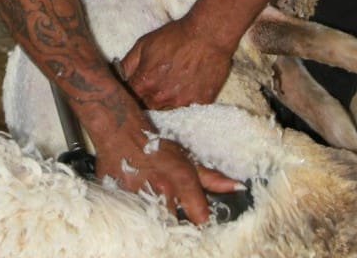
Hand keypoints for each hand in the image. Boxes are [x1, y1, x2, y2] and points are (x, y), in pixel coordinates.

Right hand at [94, 114, 238, 224]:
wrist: (119, 133)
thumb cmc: (156, 146)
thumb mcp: (186, 159)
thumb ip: (211, 178)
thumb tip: (237, 187)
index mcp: (181, 181)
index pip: (201, 218)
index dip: (201, 219)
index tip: (198, 216)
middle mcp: (163, 192)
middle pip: (177, 223)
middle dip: (178, 219)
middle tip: (173, 207)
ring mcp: (142, 199)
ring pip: (157, 223)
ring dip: (159, 217)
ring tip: (156, 202)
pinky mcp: (123, 203)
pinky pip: (138, 219)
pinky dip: (142, 214)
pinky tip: (141, 202)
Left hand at [121, 18, 232, 109]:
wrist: (207, 35)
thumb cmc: (175, 36)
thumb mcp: (144, 44)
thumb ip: (127, 64)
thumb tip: (118, 77)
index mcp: (144, 82)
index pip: (129, 98)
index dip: (129, 93)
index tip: (133, 88)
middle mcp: (160, 96)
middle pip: (146, 107)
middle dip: (145, 98)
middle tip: (152, 85)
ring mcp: (181, 103)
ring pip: (165, 110)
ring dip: (163, 101)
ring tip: (169, 85)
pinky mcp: (199, 104)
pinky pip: (186, 109)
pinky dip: (183, 102)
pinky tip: (185, 88)